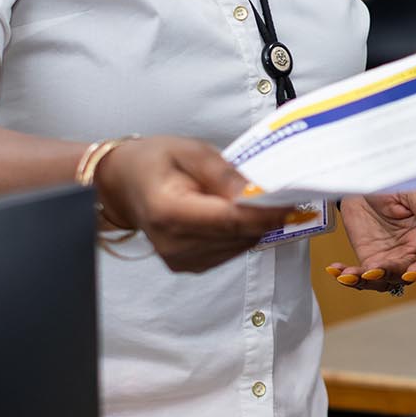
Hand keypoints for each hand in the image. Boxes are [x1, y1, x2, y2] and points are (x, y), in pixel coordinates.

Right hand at [92, 136, 293, 273]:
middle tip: (288, 193)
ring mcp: (180, 259)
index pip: (229, 220)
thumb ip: (223, 173)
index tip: (294, 202)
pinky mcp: (188, 265)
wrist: (122, 185)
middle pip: (237, 236)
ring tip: (260, 199)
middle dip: (267, 216)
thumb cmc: (154, 160)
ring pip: (239, 246)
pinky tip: (238, 213)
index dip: (265, 214)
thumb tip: (257, 191)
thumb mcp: (189, 151)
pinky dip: (242, 233)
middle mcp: (174, 243)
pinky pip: (229, 251)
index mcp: (169, 211)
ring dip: (256, 225)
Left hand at [330, 192, 415, 292]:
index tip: (412, 273)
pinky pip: (361, 275)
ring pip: (384, 281)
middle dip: (390, 275)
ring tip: (349, 276)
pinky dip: (349, 276)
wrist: (368, 181)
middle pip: (406, 273)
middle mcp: (413, 252)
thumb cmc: (397, 183)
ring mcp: (391, 259)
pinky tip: (337, 271)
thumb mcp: (412, 191)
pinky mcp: (370, 259)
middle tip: (371, 271)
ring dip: (367, 282)